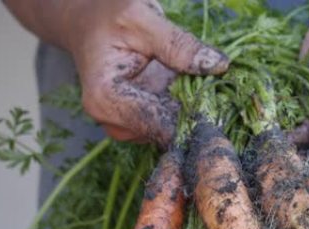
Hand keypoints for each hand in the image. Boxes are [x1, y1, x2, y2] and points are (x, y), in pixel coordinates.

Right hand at [62, 0, 228, 146]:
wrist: (88, 22)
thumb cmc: (108, 17)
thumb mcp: (142, 19)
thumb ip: (179, 44)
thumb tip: (218, 65)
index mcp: (105, 100)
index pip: (158, 125)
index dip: (193, 119)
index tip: (220, 107)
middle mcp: (113, 122)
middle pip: (166, 132)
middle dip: (194, 113)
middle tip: (217, 91)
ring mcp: (127, 127)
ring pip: (172, 130)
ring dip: (192, 110)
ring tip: (200, 83)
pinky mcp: (141, 124)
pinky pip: (171, 123)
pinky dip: (186, 108)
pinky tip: (190, 88)